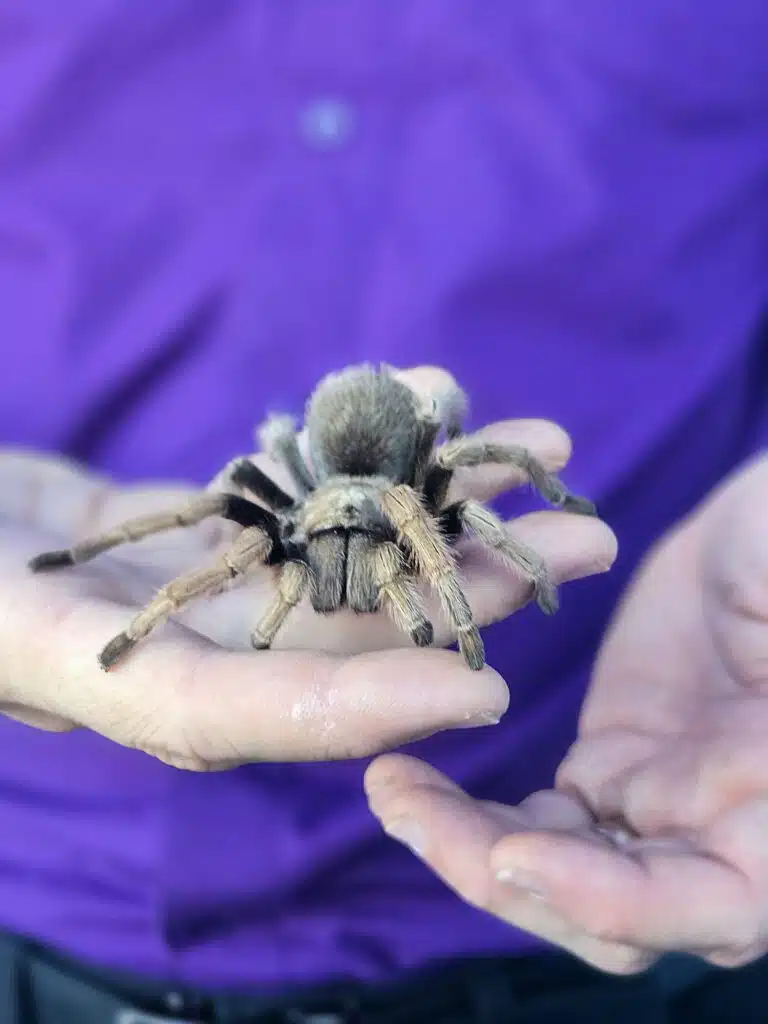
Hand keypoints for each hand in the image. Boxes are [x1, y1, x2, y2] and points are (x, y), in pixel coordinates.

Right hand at [0, 368, 613, 769]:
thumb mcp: (29, 638)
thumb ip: (144, 689)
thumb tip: (267, 707)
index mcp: (158, 693)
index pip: (280, 713)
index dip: (381, 702)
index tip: (484, 689)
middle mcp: (210, 639)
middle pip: (357, 618)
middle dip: (471, 578)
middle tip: (585, 543)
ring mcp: (219, 571)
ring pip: (354, 538)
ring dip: (450, 490)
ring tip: (550, 447)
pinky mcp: (216, 513)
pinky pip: (309, 478)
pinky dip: (372, 439)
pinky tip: (444, 398)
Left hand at [365, 455, 767, 973]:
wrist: (767, 535)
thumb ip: (765, 684)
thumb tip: (722, 757)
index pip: (709, 907)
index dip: (609, 898)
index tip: (515, 854)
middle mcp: (719, 833)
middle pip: (606, 910)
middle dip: (501, 875)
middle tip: (409, 810)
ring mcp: (657, 802)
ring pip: (557, 867)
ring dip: (465, 844)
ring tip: (391, 785)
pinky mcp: (611, 762)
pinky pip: (538, 819)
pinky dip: (472, 811)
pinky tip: (412, 772)